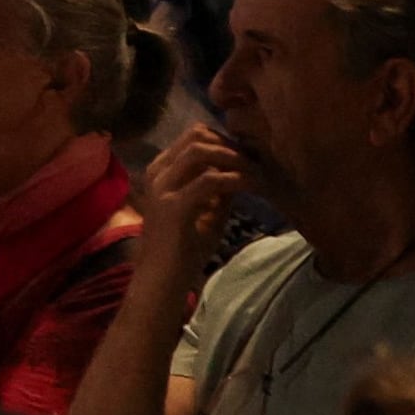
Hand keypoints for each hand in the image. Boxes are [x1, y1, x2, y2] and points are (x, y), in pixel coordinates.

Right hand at [136, 122, 241, 273]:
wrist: (162, 279)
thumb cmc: (182, 249)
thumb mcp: (205, 211)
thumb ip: (219, 190)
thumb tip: (241, 171)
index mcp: (161, 171)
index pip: (193, 136)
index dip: (224, 139)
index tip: (248, 155)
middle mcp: (158, 172)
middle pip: (196, 135)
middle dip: (230, 144)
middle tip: (255, 162)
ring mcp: (163, 187)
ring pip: (201, 150)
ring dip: (235, 158)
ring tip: (256, 172)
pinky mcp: (174, 206)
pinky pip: (210, 180)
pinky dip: (236, 178)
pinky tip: (252, 186)